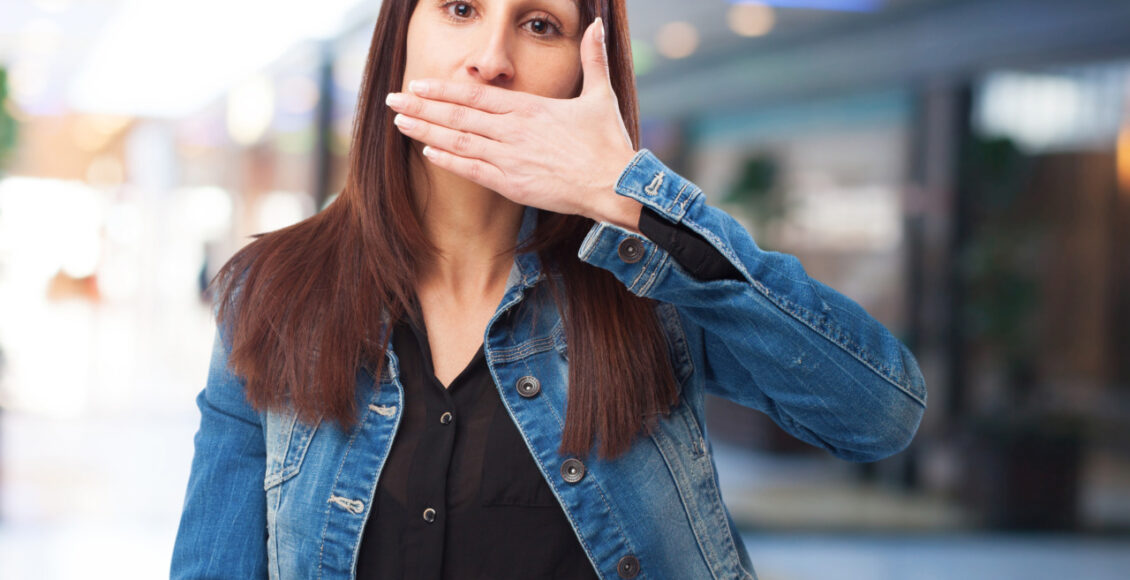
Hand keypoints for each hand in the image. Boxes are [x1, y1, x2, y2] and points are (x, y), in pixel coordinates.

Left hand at [384, 18, 642, 229]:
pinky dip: (447, 161)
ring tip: (399, 124)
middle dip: (420, 107)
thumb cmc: (609, 142)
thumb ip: (593, 58)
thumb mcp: (601, 94)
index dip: (442, 90)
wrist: (616, 184)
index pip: (475, 95)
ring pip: (458, 142)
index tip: (417, 85)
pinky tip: (427, 153)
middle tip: (391, 100)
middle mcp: (513, 131)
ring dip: (425, 132)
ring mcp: (510, 158)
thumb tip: (599, 24)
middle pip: (457, 116)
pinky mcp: (513, 185)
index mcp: (529, 108)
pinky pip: (472, 170)